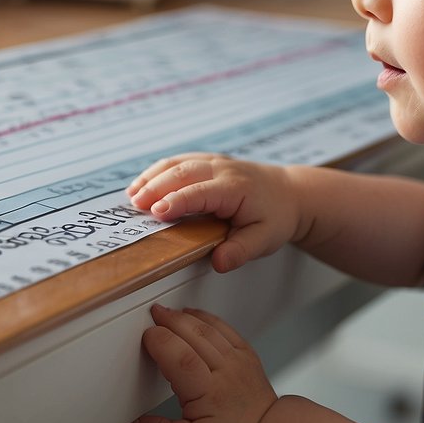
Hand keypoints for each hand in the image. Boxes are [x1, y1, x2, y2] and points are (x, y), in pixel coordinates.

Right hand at [127, 153, 302, 271]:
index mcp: (235, 188)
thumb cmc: (276, 217)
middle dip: (156, 187)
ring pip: (177, 162)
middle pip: (182, 173)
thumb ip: (240, 251)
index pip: (200, 193)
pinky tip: (144, 183)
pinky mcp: (208, 160)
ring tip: (132, 195)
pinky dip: (158, 170)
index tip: (156, 212)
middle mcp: (222, 170)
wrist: (291, 193)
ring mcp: (214, 161)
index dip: (176, 201)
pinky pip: (179, 160)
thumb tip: (218, 262)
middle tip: (135, 205)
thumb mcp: (264, 239)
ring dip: (152, 176)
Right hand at [128, 304, 276, 422]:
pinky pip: (227, 330)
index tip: (146, 337)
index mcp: (207, 394)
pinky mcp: (247, 358)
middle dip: (171, 320)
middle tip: (153, 314)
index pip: (181, 358)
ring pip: (211, 329)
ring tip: (170, 312)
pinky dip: (209, 319)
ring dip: (188, 317)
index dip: (161, 341)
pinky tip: (197, 317)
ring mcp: (238, 362)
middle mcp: (225, 372)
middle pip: (195, 335)